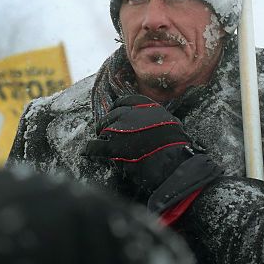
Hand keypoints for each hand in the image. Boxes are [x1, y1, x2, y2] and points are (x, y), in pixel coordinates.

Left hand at [84, 95, 221, 213]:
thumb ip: (156, 119)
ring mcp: (120, 129)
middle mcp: (131, 113)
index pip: (125, 100)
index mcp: (146, 106)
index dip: (118, 108)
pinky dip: (89, 149)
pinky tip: (86, 152)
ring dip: (101, 135)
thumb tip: (153, 121)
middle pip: (111, 115)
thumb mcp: (170, 123)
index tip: (116, 114)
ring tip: (99, 142)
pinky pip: (95, 146)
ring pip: (102, 128)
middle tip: (106, 132)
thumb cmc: (176, 146)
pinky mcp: (112, 147)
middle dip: (108, 123)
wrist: (173, 163)